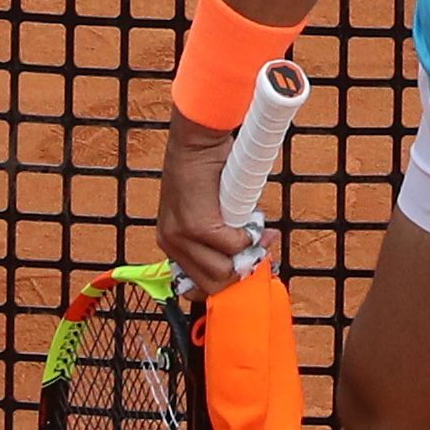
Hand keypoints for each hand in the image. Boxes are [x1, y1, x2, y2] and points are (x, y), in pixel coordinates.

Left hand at [155, 119, 255, 295]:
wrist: (195, 143)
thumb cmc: (205, 171)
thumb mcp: (207, 212)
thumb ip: (220, 238)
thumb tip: (252, 257)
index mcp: (170, 243)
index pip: (194, 286)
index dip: (225, 282)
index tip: (246, 268)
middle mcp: (170, 244)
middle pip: (212, 285)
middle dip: (241, 271)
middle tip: (259, 249)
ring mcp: (181, 237)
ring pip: (224, 271)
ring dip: (247, 254)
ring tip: (256, 233)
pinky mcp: (196, 226)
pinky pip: (233, 246)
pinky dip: (248, 235)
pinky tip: (251, 219)